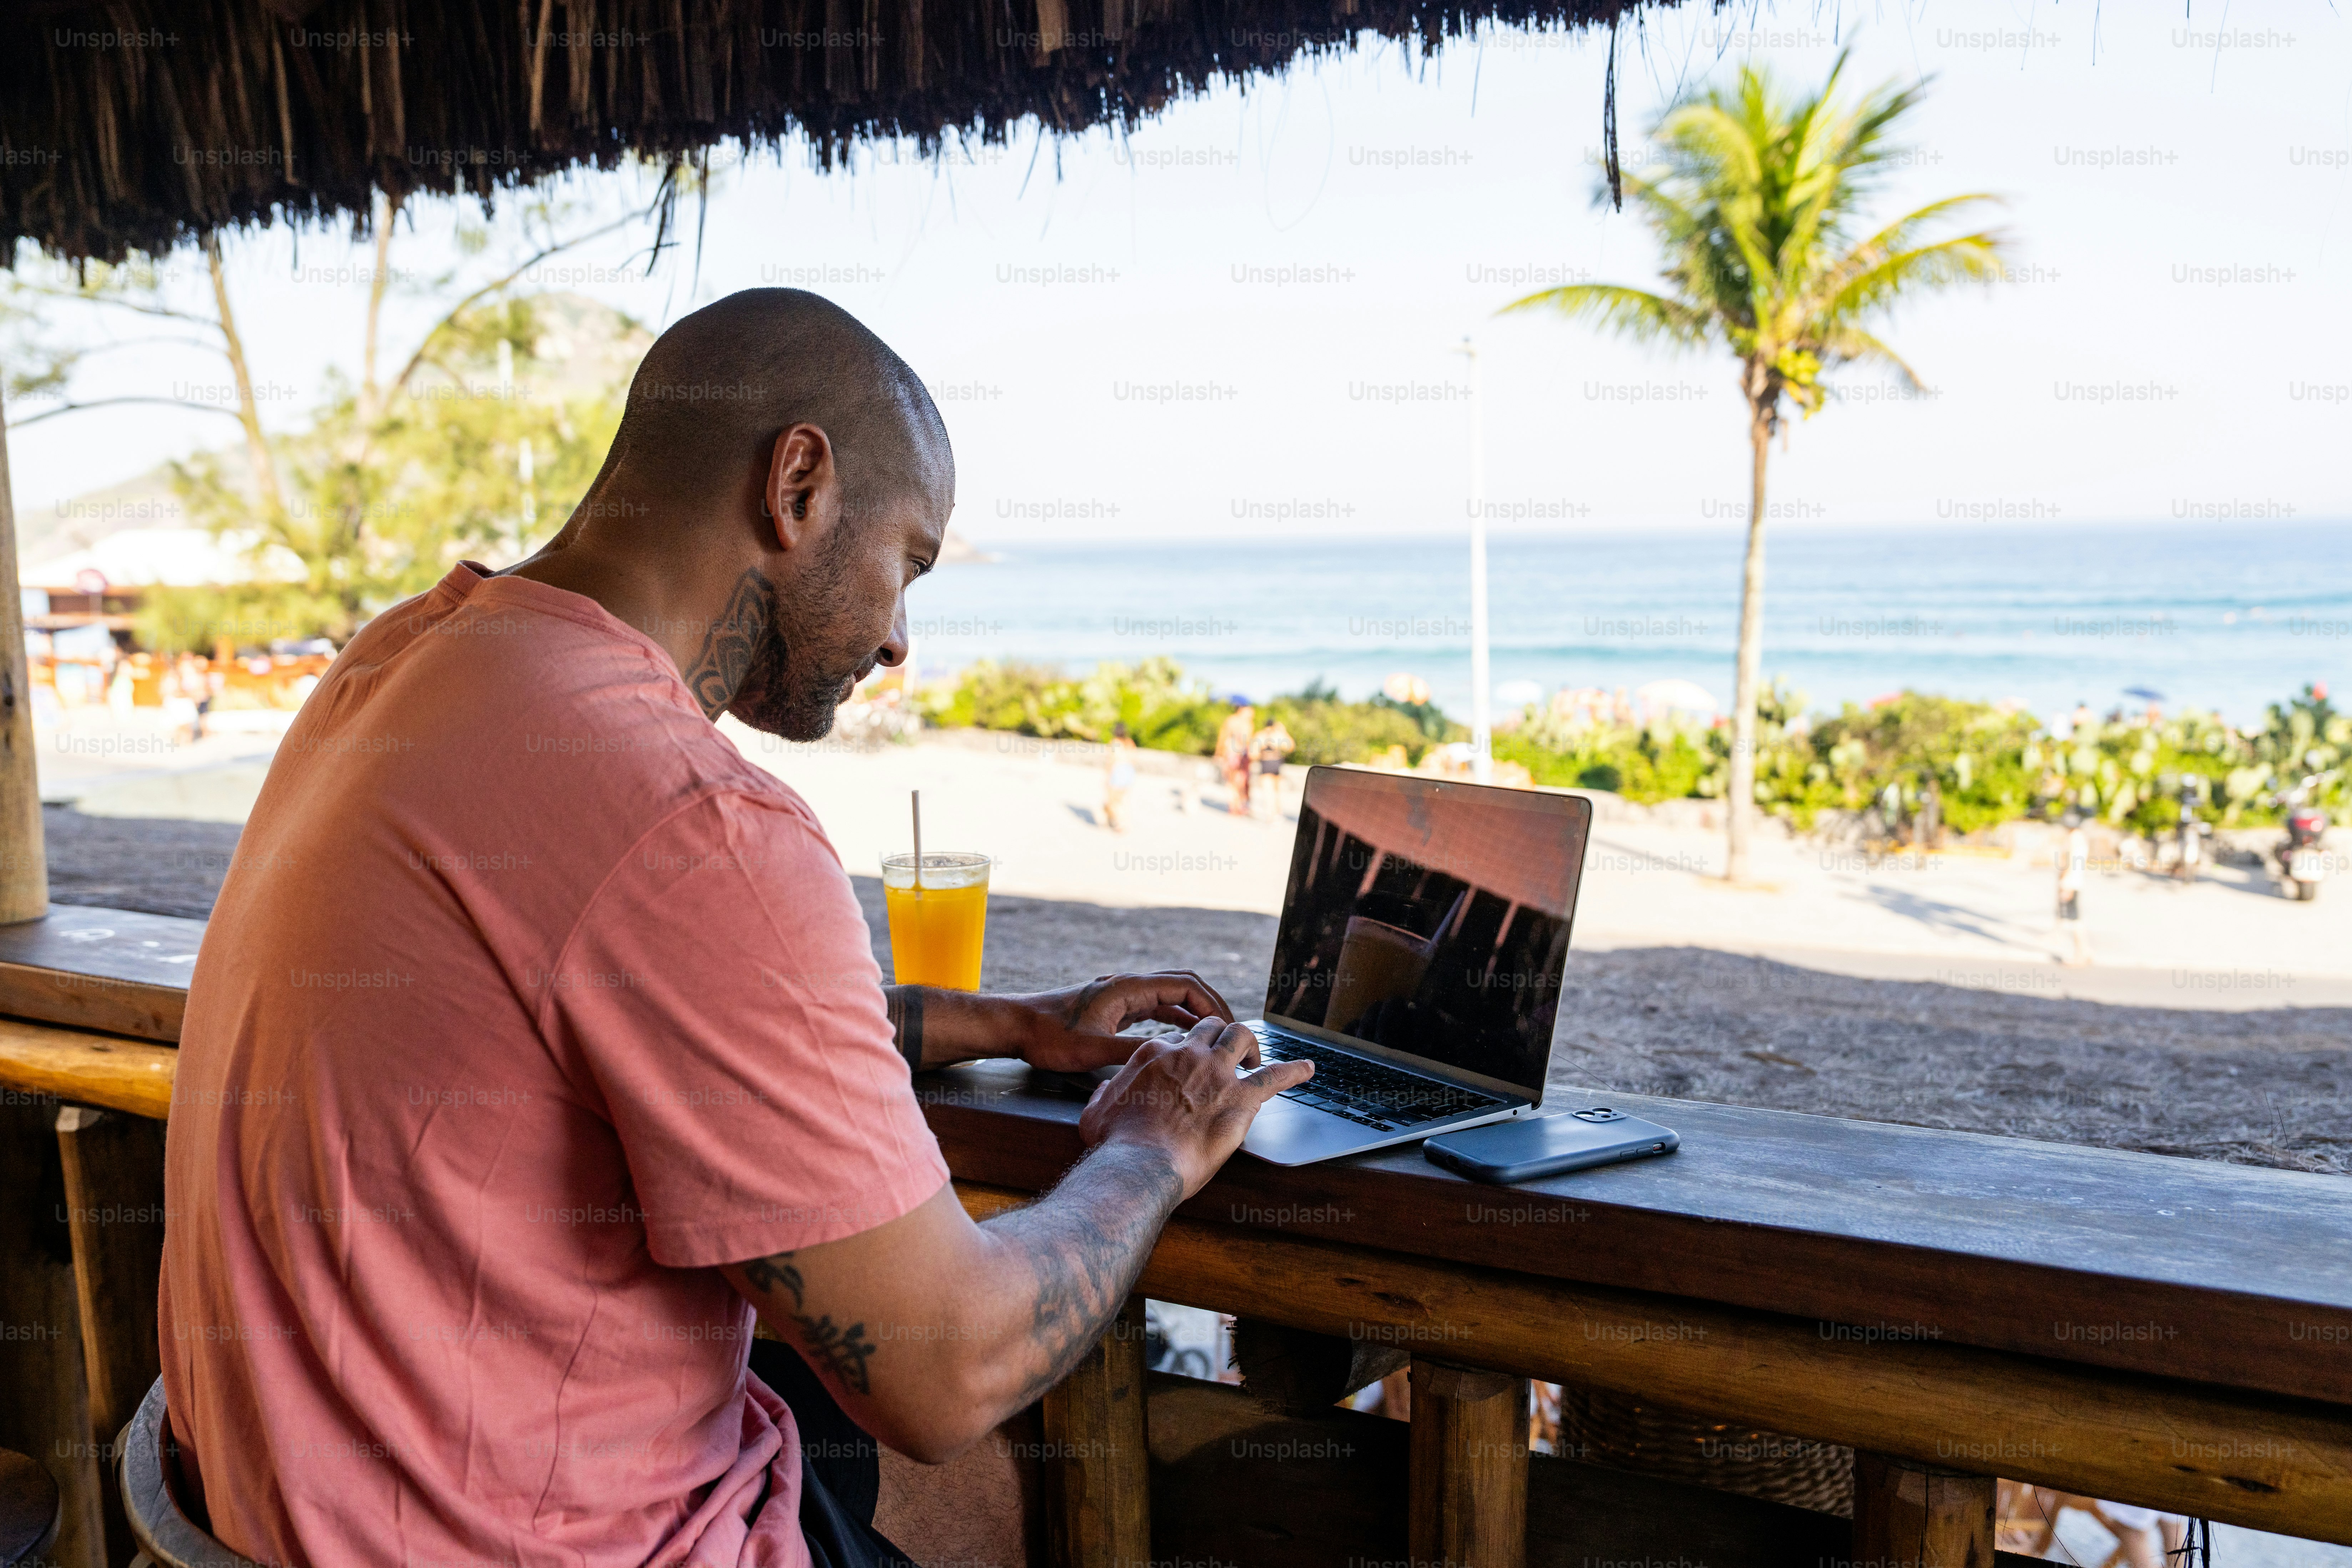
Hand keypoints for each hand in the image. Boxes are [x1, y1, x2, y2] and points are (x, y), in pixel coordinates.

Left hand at [1009, 971, 1235, 1072]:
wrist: (1017, 1026)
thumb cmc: (1049, 1036)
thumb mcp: (1093, 1050)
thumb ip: (1134, 1052)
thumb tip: (1171, 1059)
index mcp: (1127, 988)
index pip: (1184, 986)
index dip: (1212, 1004)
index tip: (1229, 1025)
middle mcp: (1128, 986)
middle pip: (1182, 986)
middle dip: (1210, 1005)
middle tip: (1231, 1030)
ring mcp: (1121, 996)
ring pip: (1168, 997)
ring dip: (1193, 1012)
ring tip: (1214, 1036)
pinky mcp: (1114, 1008)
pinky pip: (1153, 1008)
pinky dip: (1173, 1019)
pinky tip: (1182, 1039)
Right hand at [1078, 1018, 1312, 1198]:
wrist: (1140, 1164)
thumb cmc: (1116, 1143)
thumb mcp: (1096, 1111)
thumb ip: (1105, 1094)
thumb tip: (1106, 1090)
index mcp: (1154, 1054)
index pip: (1175, 1041)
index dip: (1184, 1053)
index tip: (1187, 1068)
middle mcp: (1188, 1055)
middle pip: (1211, 1029)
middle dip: (1219, 1036)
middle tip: (1227, 1053)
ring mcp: (1216, 1074)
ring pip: (1241, 1036)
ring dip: (1251, 1043)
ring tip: (1257, 1057)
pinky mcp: (1241, 1099)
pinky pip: (1274, 1076)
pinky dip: (1294, 1070)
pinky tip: (1309, 1068)